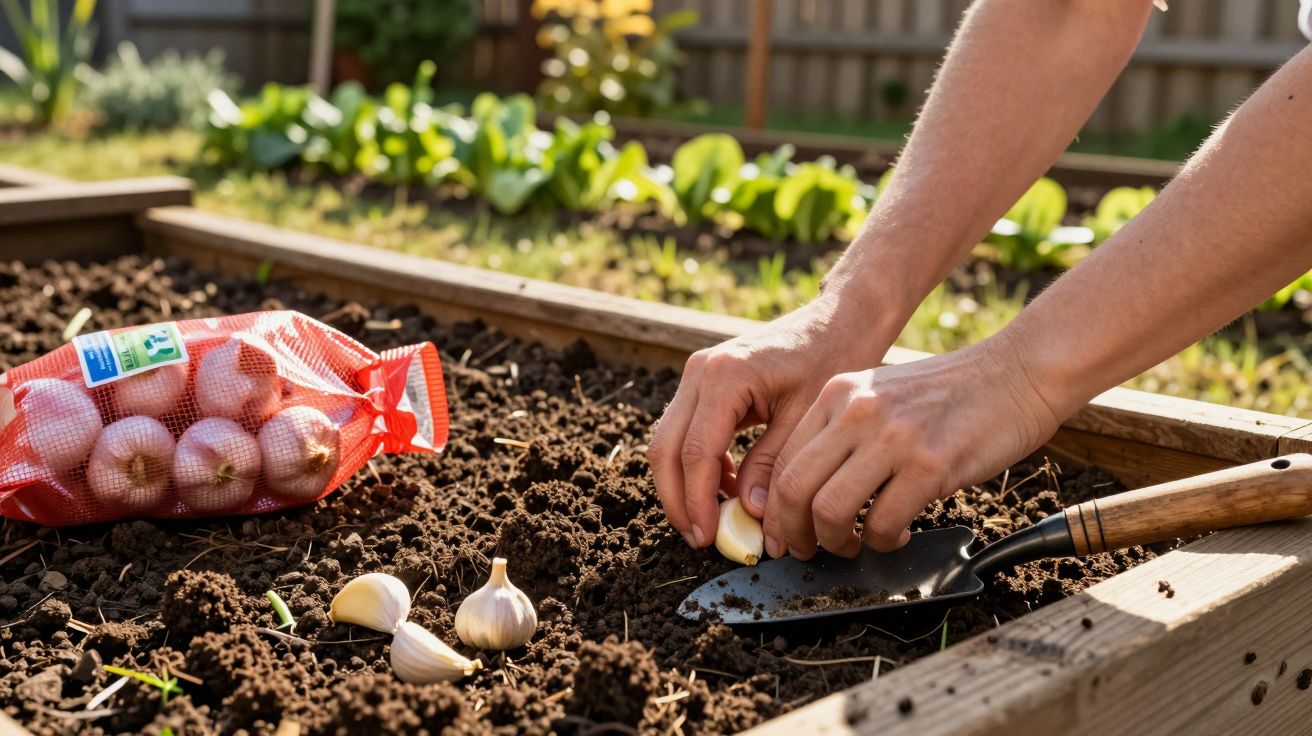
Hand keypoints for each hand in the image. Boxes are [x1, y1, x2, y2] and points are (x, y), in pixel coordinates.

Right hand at [647, 288, 897, 548]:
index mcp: (725, 376)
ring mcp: (696, 374)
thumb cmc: (832, 359)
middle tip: (700, 538)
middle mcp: (700, 371)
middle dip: (678, 500)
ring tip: (711, 521)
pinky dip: (696, 464)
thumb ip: (773, 465)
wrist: (837, 320)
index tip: (708, 537)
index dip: (697, 501)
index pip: (696, 452)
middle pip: (665, 449)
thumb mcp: (807, 418)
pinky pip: (685, 431)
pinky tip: (726, 488)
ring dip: (683, 484)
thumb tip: (751, 515)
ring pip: (668, 442)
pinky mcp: (703, 382)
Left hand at [762, 335, 1061, 558]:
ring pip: (830, 511)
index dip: (777, 509)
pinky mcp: (931, 464)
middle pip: (794, 488)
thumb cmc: (952, 393)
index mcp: (837, 394)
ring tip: (856, 546)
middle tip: (808, 552)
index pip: (783, 461)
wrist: (1018, 373)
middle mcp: (856, 411)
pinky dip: (885, 543)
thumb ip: (844, 432)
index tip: (786, 534)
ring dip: (837, 544)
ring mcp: (893, 437)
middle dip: (794, 534)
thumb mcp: (881, 395)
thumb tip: (811, 494)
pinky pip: (885, 523)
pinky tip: (900, 536)